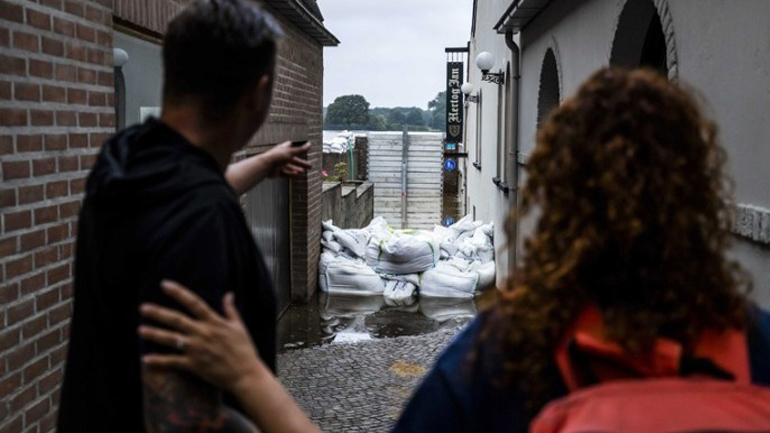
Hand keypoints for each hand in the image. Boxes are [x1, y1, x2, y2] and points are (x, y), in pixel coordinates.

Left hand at [139, 280, 264, 394]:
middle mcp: (203, 333)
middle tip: (143, 308)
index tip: (164, 284)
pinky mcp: (194, 365)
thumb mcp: (239, 326)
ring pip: (171, 339)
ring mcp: (197, 349)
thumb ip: (230, 310)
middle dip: (158, 313)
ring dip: (154, 334)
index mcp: (214, 322)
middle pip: (176, 320)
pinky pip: (172, 362)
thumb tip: (228, 294)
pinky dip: (158, 361)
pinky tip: (145, 359)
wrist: (245, 374)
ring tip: (140, 330)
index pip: (193, 303)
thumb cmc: (245, 350)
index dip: (178, 292)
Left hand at [264, 141, 312, 177]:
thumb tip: (310, 144)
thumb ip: (301, 149)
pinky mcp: (276, 172)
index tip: (304, 150)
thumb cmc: (277, 156)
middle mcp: (281, 157)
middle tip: (310, 166)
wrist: (266, 166)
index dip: (297, 149)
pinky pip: (285, 173)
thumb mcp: (291, 152)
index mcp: (283, 149)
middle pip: (293, 160)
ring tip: (303, 171)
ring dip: (296, 169)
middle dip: (302, 163)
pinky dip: (290, 174)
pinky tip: (296, 174)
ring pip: (290, 167)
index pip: (291, 147)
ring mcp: (278, 165)